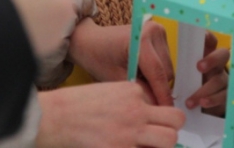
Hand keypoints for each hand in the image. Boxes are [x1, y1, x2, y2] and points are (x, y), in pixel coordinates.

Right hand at [36, 82, 184, 147]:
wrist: (58, 116)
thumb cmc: (79, 104)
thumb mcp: (110, 91)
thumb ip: (131, 101)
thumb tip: (147, 116)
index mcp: (132, 91)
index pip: (162, 104)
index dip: (158, 116)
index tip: (153, 123)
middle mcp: (136, 109)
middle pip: (175, 120)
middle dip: (171, 129)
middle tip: (160, 136)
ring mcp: (131, 132)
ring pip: (169, 139)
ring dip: (163, 144)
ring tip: (148, 145)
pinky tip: (129, 147)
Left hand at [68, 18, 173, 104]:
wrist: (91, 40)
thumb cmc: (99, 58)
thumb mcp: (117, 79)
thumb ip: (140, 93)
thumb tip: (159, 108)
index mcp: (142, 39)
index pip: (158, 73)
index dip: (163, 97)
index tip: (165, 113)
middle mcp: (153, 30)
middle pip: (166, 71)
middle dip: (157, 87)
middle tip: (140, 96)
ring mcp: (157, 30)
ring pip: (167, 67)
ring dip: (157, 79)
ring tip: (136, 79)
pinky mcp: (158, 34)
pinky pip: (164, 60)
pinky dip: (156, 70)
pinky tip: (140, 70)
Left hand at [185, 31, 228, 116]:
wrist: (202, 108)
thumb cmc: (189, 84)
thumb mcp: (185, 72)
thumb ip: (180, 66)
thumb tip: (161, 64)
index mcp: (206, 55)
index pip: (210, 40)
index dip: (208, 37)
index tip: (201, 37)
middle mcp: (218, 65)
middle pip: (223, 54)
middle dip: (212, 59)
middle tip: (199, 67)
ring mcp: (224, 80)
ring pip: (220, 79)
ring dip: (205, 89)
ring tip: (191, 100)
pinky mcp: (227, 96)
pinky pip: (224, 96)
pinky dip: (212, 100)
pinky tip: (202, 103)